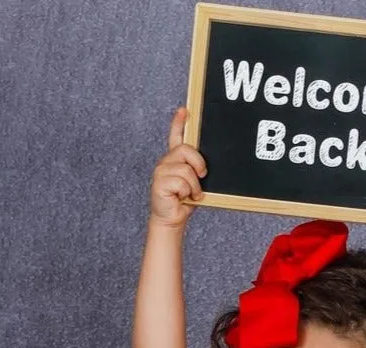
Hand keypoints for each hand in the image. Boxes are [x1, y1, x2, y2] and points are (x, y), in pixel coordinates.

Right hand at [149, 107, 207, 229]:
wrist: (172, 219)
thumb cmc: (184, 201)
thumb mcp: (195, 182)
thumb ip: (197, 169)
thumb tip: (205, 165)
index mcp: (175, 160)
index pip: (176, 137)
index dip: (178, 123)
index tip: (184, 111)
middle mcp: (166, 162)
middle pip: (186, 150)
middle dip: (199, 164)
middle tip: (201, 176)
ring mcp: (161, 171)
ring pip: (186, 169)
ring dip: (194, 185)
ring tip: (191, 193)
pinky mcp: (159, 182)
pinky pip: (182, 182)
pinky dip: (188, 192)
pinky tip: (183, 197)